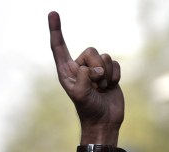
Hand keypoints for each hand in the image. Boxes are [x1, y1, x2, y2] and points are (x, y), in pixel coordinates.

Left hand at [49, 11, 123, 130]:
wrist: (105, 122)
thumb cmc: (89, 110)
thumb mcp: (80, 94)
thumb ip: (82, 77)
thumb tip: (91, 68)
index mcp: (67, 71)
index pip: (59, 47)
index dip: (56, 30)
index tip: (52, 13)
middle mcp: (79, 67)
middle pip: (91, 51)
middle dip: (97, 68)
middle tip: (96, 85)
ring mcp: (95, 70)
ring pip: (105, 57)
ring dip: (107, 75)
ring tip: (102, 89)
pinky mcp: (109, 73)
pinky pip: (116, 63)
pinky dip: (115, 76)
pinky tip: (110, 87)